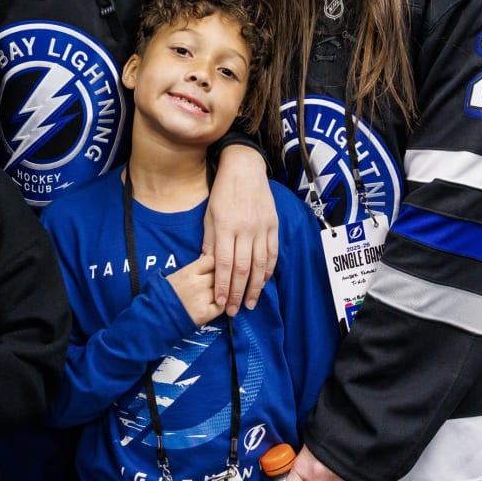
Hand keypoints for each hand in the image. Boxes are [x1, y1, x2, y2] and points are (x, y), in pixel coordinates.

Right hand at [166, 253, 224, 326]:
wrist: (155, 316)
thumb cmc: (163, 295)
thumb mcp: (175, 276)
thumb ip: (192, 271)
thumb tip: (206, 264)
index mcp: (188, 271)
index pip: (212, 260)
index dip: (216, 264)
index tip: (215, 268)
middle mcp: (197, 283)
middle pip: (220, 275)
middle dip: (221, 278)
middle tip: (219, 283)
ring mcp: (202, 298)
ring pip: (223, 290)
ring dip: (223, 292)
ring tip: (219, 295)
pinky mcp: (205, 313)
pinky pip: (221, 307)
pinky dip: (221, 306)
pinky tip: (216, 306)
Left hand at [203, 145, 277, 313]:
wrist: (245, 169)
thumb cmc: (223, 192)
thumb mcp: (209, 215)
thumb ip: (210, 241)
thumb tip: (207, 267)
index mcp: (225, 227)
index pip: (222, 263)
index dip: (221, 286)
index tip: (218, 302)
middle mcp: (245, 230)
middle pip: (242, 268)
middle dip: (236, 293)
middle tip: (233, 311)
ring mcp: (261, 228)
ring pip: (259, 264)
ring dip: (255, 287)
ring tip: (250, 304)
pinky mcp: (273, 225)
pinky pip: (272, 253)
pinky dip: (268, 271)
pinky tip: (263, 282)